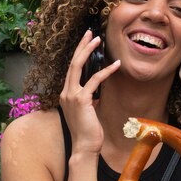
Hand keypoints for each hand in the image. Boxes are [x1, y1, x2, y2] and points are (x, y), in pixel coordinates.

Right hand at [59, 30, 119, 153]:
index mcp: (66, 94)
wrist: (85, 147)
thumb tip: (96, 95)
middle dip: (81, 46)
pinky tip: (116, 65)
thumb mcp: (87, 112)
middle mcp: (65, 93)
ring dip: (88, 51)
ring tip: (99, 40)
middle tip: (90, 32)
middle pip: (72, 63)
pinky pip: (94, 81)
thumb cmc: (88, 132)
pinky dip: (105, 71)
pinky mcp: (81, 100)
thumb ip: (89, 100)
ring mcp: (71, 96)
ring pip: (78, 66)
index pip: (72, 69)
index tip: (86, 42)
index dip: (79, 54)